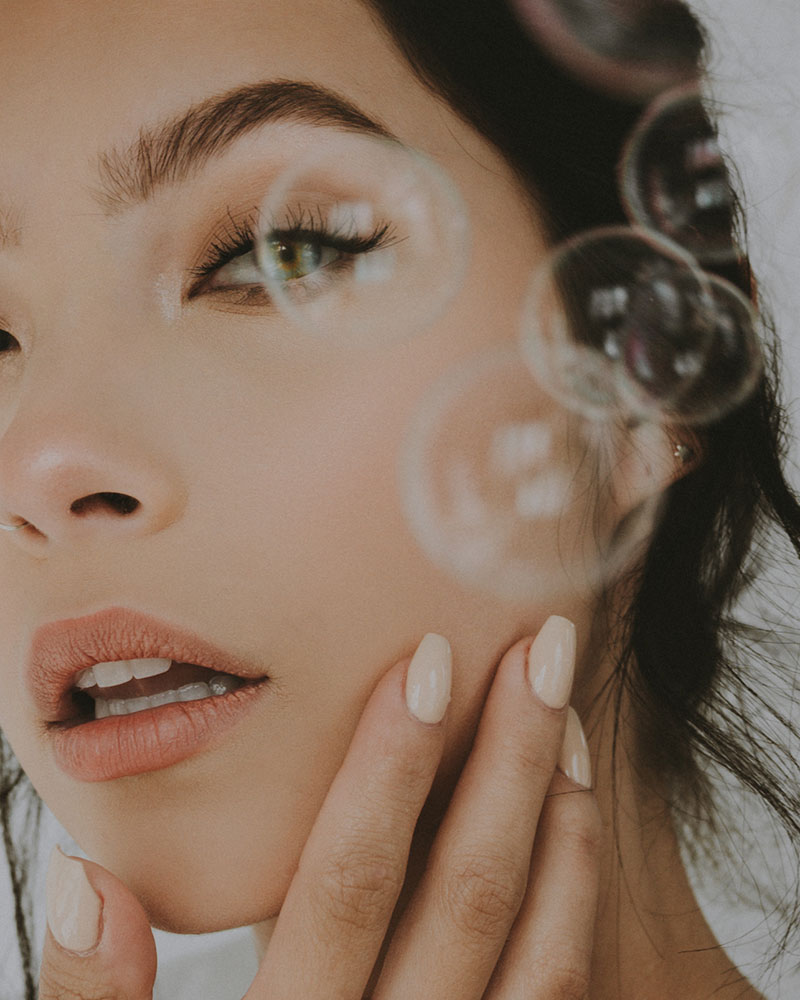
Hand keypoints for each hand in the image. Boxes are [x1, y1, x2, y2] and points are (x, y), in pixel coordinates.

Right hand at [39, 616, 599, 998]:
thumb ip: (99, 997)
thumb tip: (89, 874)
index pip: (350, 882)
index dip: (391, 767)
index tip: (428, 661)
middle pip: (465, 893)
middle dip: (505, 760)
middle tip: (541, 650)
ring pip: (538, 944)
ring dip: (558, 820)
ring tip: (568, 714)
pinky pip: (560, 989)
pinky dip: (578, 898)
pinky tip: (576, 819)